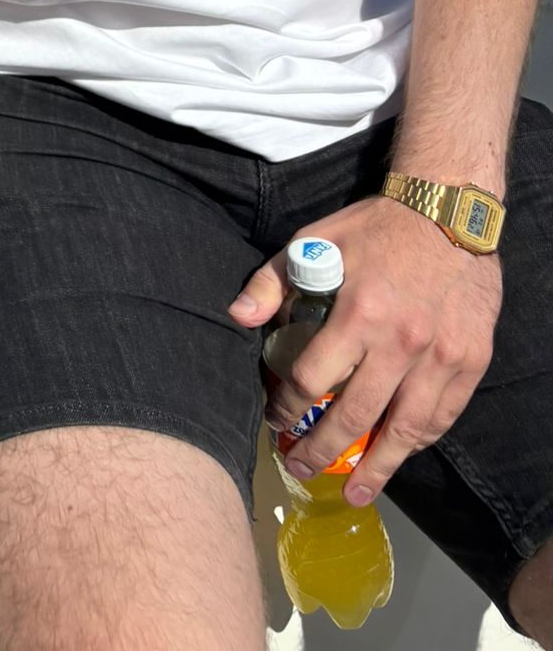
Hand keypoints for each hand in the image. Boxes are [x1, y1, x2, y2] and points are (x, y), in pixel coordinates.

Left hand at [229, 194, 501, 505]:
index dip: (288, 406)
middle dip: (322, 449)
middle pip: (356, 416)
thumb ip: (273, 281)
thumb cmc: (374, 228)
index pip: (314, 380)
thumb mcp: (314, 240)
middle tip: (300, 467)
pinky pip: (441, 416)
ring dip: (377, 468)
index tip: (275, 418)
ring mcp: (440, 358)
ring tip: (355, 493)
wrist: (447, 213)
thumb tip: (236, 317)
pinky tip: (398, 455)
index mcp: (359, 313)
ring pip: (404, 429)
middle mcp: (401, 343)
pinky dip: (417, 441)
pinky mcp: (470, 362)